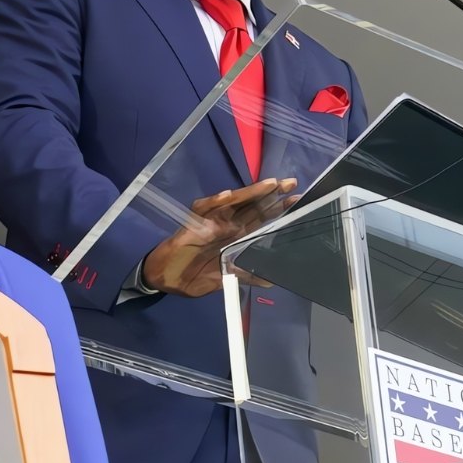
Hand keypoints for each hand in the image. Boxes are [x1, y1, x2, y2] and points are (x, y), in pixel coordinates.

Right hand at [141, 178, 299, 297]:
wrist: (165, 280)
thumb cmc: (193, 276)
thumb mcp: (224, 278)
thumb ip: (245, 275)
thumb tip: (270, 280)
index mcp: (235, 236)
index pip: (260, 219)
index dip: (278, 209)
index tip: (297, 200)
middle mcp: (226, 224)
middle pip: (252, 205)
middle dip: (271, 194)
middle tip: (292, 183)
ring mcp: (210, 221)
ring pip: (233, 202)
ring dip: (251, 192)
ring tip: (270, 184)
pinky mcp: (192, 223)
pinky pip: (204, 209)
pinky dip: (215, 202)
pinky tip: (227, 195)